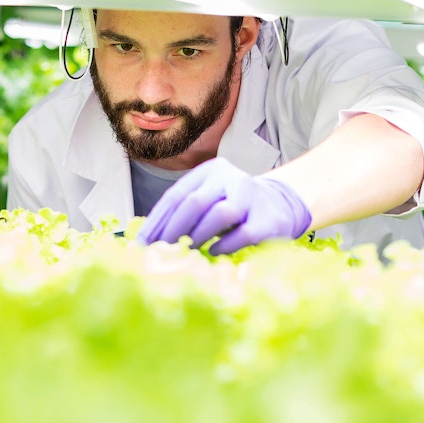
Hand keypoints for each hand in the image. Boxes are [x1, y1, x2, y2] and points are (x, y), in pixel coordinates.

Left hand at [136, 157, 311, 254]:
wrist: (280, 204)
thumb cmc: (234, 207)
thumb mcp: (210, 200)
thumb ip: (185, 212)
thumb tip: (148, 240)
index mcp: (210, 171)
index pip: (177, 194)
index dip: (157, 221)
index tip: (143, 243)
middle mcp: (230, 177)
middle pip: (195, 202)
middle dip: (173, 229)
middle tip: (160, 251)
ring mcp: (251, 196)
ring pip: (220, 213)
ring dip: (199, 235)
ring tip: (185, 250)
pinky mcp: (268, 218)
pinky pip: (243, 233)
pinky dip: (225, 245)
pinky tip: (214, 252)